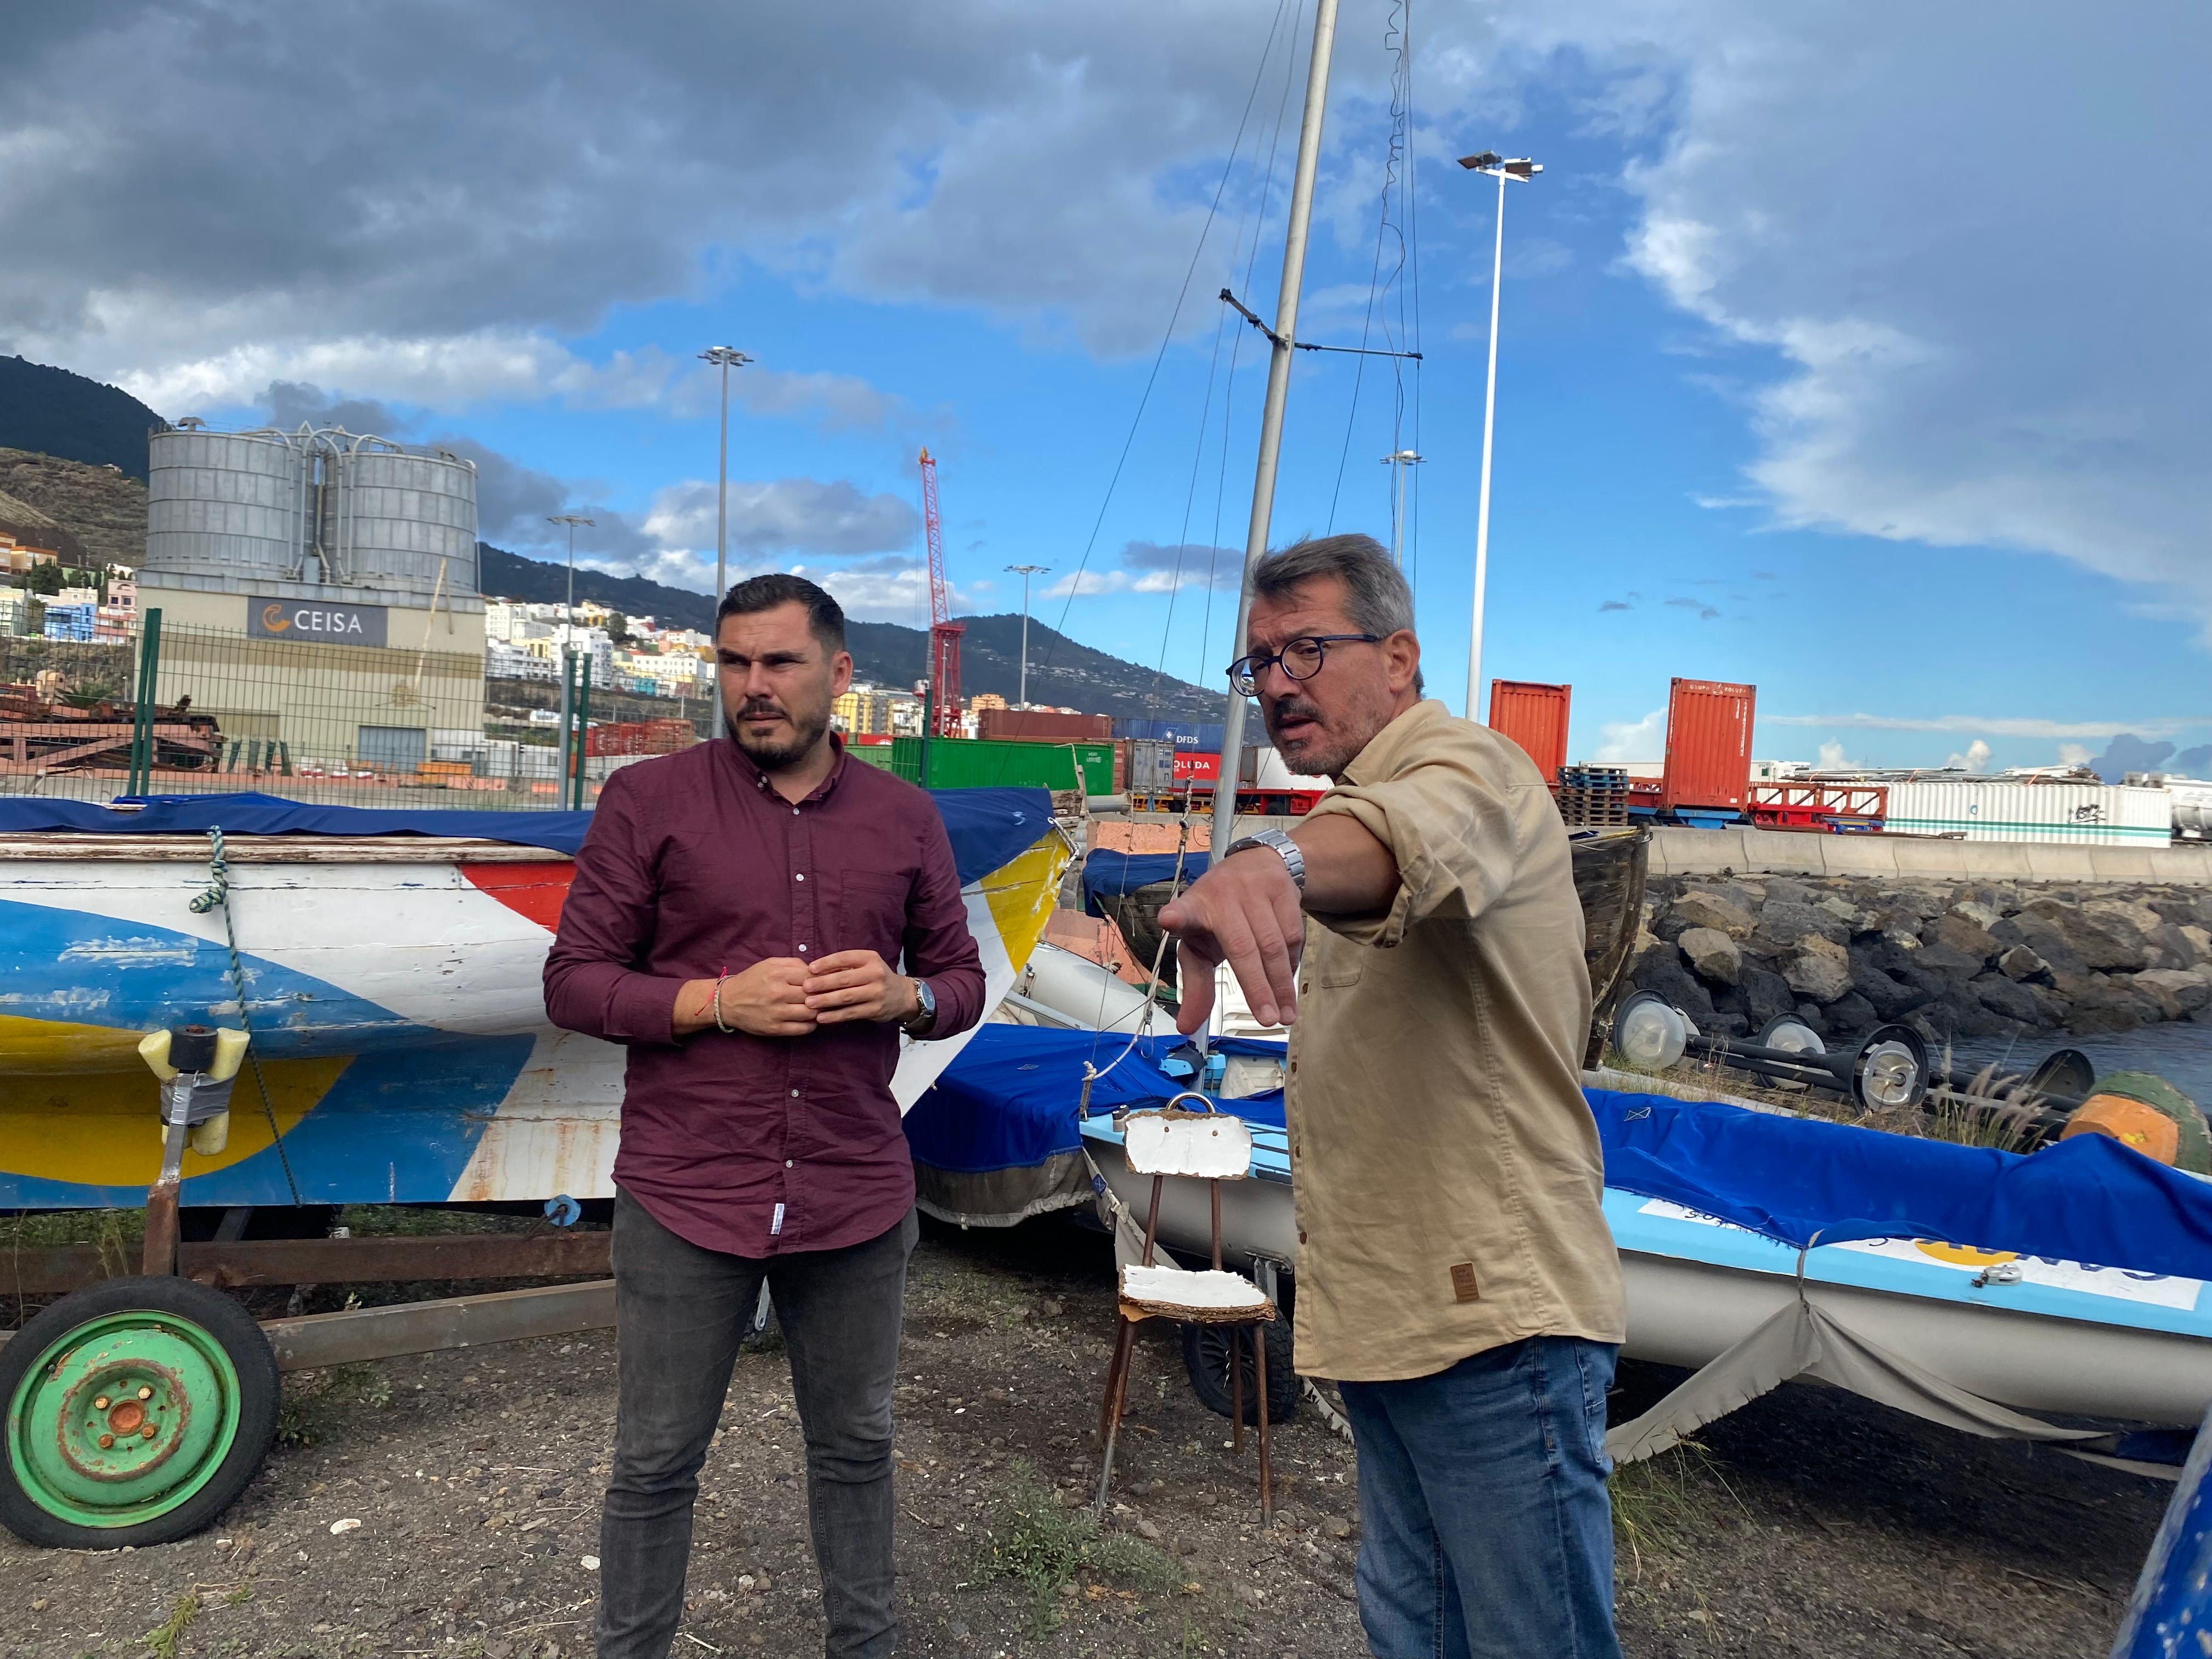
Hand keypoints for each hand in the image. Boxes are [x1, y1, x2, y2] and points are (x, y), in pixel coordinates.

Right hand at [673, 957, 815, 1038]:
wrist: (727, 1002)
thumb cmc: (752, 980)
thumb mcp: (770, 964)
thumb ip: (794, 964)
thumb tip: (816, 971)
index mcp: (778, 974)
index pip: (812, 977)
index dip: (820, 980)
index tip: (821, 983)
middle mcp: (778, 993)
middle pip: (814, 995)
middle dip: (821, 995)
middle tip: (822, 996)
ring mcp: (777, 1013)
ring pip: (812, 1013)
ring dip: (818, 1011)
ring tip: (816, 1008)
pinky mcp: (775, 1029)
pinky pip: (803, 1029)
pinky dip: (811, 1024)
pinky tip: (808, 1019)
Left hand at [803, 950, 919, 1026]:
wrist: (901, 995)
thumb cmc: (875, 977)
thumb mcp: (865, 965)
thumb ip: (844, 966)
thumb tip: (815, 972)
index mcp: (870, 958)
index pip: (845, 958)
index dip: (827, 963)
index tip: (811, 969)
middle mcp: (876, 974)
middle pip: (845, 979)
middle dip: (823, 983)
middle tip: (805, 987)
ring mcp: (877, 993)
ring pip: (847, 997)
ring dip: (826, 1000)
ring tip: (809, 1003)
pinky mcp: (876, 1010)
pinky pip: (852, 1013)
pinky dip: (835, 1016)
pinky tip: (822, 1018)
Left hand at [1156, 848, 1304, 1034]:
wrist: (1257, 866)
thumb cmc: (1220, 915)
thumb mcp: (1201, 944)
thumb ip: (1196, 985)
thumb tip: (1187, 1027)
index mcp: (1195, 908)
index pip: (1184, 911)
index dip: (1177, 916)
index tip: (1168, 920)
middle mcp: (1222, 894)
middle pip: (1242, 946)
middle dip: (1256, 987)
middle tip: (1267, 1020)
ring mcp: (1255, 889)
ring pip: (1273, 943)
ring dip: (1281, 984)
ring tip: (1285, 1015)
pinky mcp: (1283, 889)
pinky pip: (1293, 934)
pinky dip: (1292, 962)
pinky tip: (1287, 980)